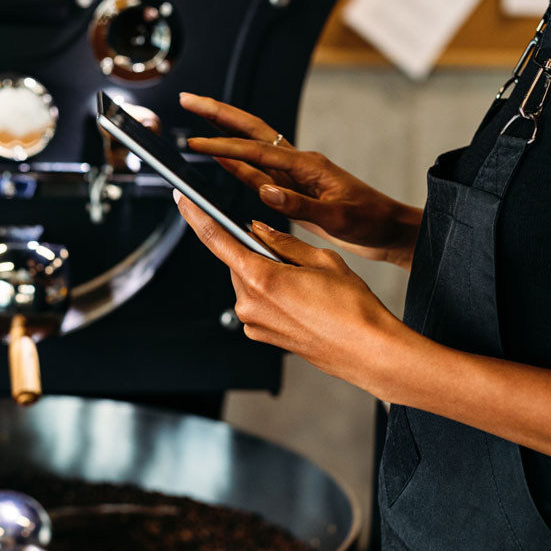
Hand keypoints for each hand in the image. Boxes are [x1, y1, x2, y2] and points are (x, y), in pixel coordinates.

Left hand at [174, 190, 405, 387]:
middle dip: (258, 252)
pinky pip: (258, 303)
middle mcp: (249, 303)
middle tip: (295, 258)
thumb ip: (283, 242)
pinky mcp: (261, 335)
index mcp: (261, 278)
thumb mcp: (321, 259)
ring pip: (249, 282)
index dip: (196, 215)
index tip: (183, 199)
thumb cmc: (352, 308)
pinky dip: (273, 294)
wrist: (367, 351)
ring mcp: (253, 323)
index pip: (216, 239)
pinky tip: (302, 301)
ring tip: (306, 286)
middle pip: (238, 261)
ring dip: (268, 274)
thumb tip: (258, 230)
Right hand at [179, 92, 419, 266]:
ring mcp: (294, 175)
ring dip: (222, 134)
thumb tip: (265, 192)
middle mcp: (297, 163)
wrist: (389, 230)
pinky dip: (236, 165)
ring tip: (195, 123)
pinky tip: (219, 161)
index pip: (256, 152)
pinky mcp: (293, 189)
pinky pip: (257, 172)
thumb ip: (300, 206)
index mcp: (307, 165)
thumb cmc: (371, 222)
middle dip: (218, 114)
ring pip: (250, 147)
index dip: (223, 148)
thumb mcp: (338, 217)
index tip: (195, 145)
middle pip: (250, 130)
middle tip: (188, 100)